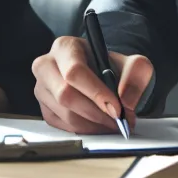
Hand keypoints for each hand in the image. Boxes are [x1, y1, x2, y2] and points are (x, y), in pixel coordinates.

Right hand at [32, 35, 152, 133]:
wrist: (99, 76)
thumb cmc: (110, 67)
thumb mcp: (130, 63)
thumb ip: (136, 73)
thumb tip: (125, 101)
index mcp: (65, 47)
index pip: (74, 72)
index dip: (96, 92)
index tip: (117, 109)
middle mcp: (46, 65)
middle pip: (65, 95)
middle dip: (96, 113)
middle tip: (119, 121)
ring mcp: (41, 89)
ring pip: (65, 114)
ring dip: (93, 125)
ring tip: (113, 123)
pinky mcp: (45, 109)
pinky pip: (63, 127)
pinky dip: (85, 131)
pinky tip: (99, 125)